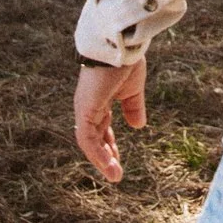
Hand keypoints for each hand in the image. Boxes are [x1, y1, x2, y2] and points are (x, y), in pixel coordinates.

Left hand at [74, 58, 147, 182]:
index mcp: (98, 100)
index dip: (109, 145)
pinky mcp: (85, 111)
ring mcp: (84, 108)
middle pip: (93, 138)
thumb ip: (133, 107)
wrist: (120, 47)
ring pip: (89, 142)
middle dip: (105, 156)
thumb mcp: (133, 89)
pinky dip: (98, 154)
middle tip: (116, 173)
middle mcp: (88, 106)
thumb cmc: (125, 61)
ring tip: (115, 176)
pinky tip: (110, 166)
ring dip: (102, 161)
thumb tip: (138, 126)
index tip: (118, 160)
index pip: (100, 128)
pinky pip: (88, 139)